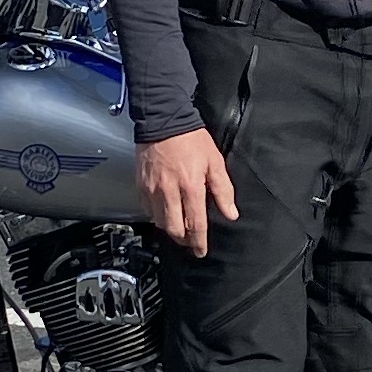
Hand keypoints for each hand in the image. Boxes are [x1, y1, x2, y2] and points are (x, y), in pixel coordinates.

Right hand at [138, 127, 238, 252]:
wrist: (163, 120)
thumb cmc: (191, 139)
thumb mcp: (214, 161)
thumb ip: (223, 190)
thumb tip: (230, 213)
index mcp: (191, 186)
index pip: (195, 223)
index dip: (199, 242)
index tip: (201, 251)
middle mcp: (169, 191)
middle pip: (174, 228)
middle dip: (184, 239)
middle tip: (190, 241)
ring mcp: (153, 189)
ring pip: (159, 222)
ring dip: (170, 229)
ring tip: (179, 227)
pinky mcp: (141, 185)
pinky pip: (147, 210)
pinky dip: (157, 215)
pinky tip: (165, 212)